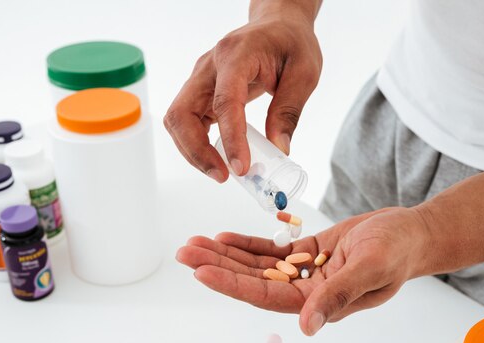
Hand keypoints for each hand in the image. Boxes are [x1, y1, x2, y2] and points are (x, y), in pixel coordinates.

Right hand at [163, 4, 321, 181]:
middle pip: (182, 113)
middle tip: (223, 175)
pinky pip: (187, 122)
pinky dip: (196, 144)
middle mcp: (209, 66)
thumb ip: (289, 111)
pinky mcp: (201, 92)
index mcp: (236, 54)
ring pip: (178, 120)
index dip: (230, 138)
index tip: (240, 166)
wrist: (278, 25)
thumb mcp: (304, 73)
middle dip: (196, 151)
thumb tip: (278, 149)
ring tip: (220, 172)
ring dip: (193, 151)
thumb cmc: (290, 43)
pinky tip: (217, 158)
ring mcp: (200, 79)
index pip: (225, 101)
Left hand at [176, 207, 429, 334]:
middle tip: (184, 251)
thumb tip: (308, 326)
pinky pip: (272, 252)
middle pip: (253, 281)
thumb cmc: (399, 249)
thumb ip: (339, 294)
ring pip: (257, 266)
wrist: (414, 233)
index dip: (232, 284)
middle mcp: (308, 291)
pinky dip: (248, 245)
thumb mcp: (371, 267)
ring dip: (226, 254)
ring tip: (195, 242)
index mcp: (321, 301)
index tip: (201, 271)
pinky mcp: (310, 254)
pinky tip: (225, 237)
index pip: (266, 296)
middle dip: (218, 265)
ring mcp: (307, 272)